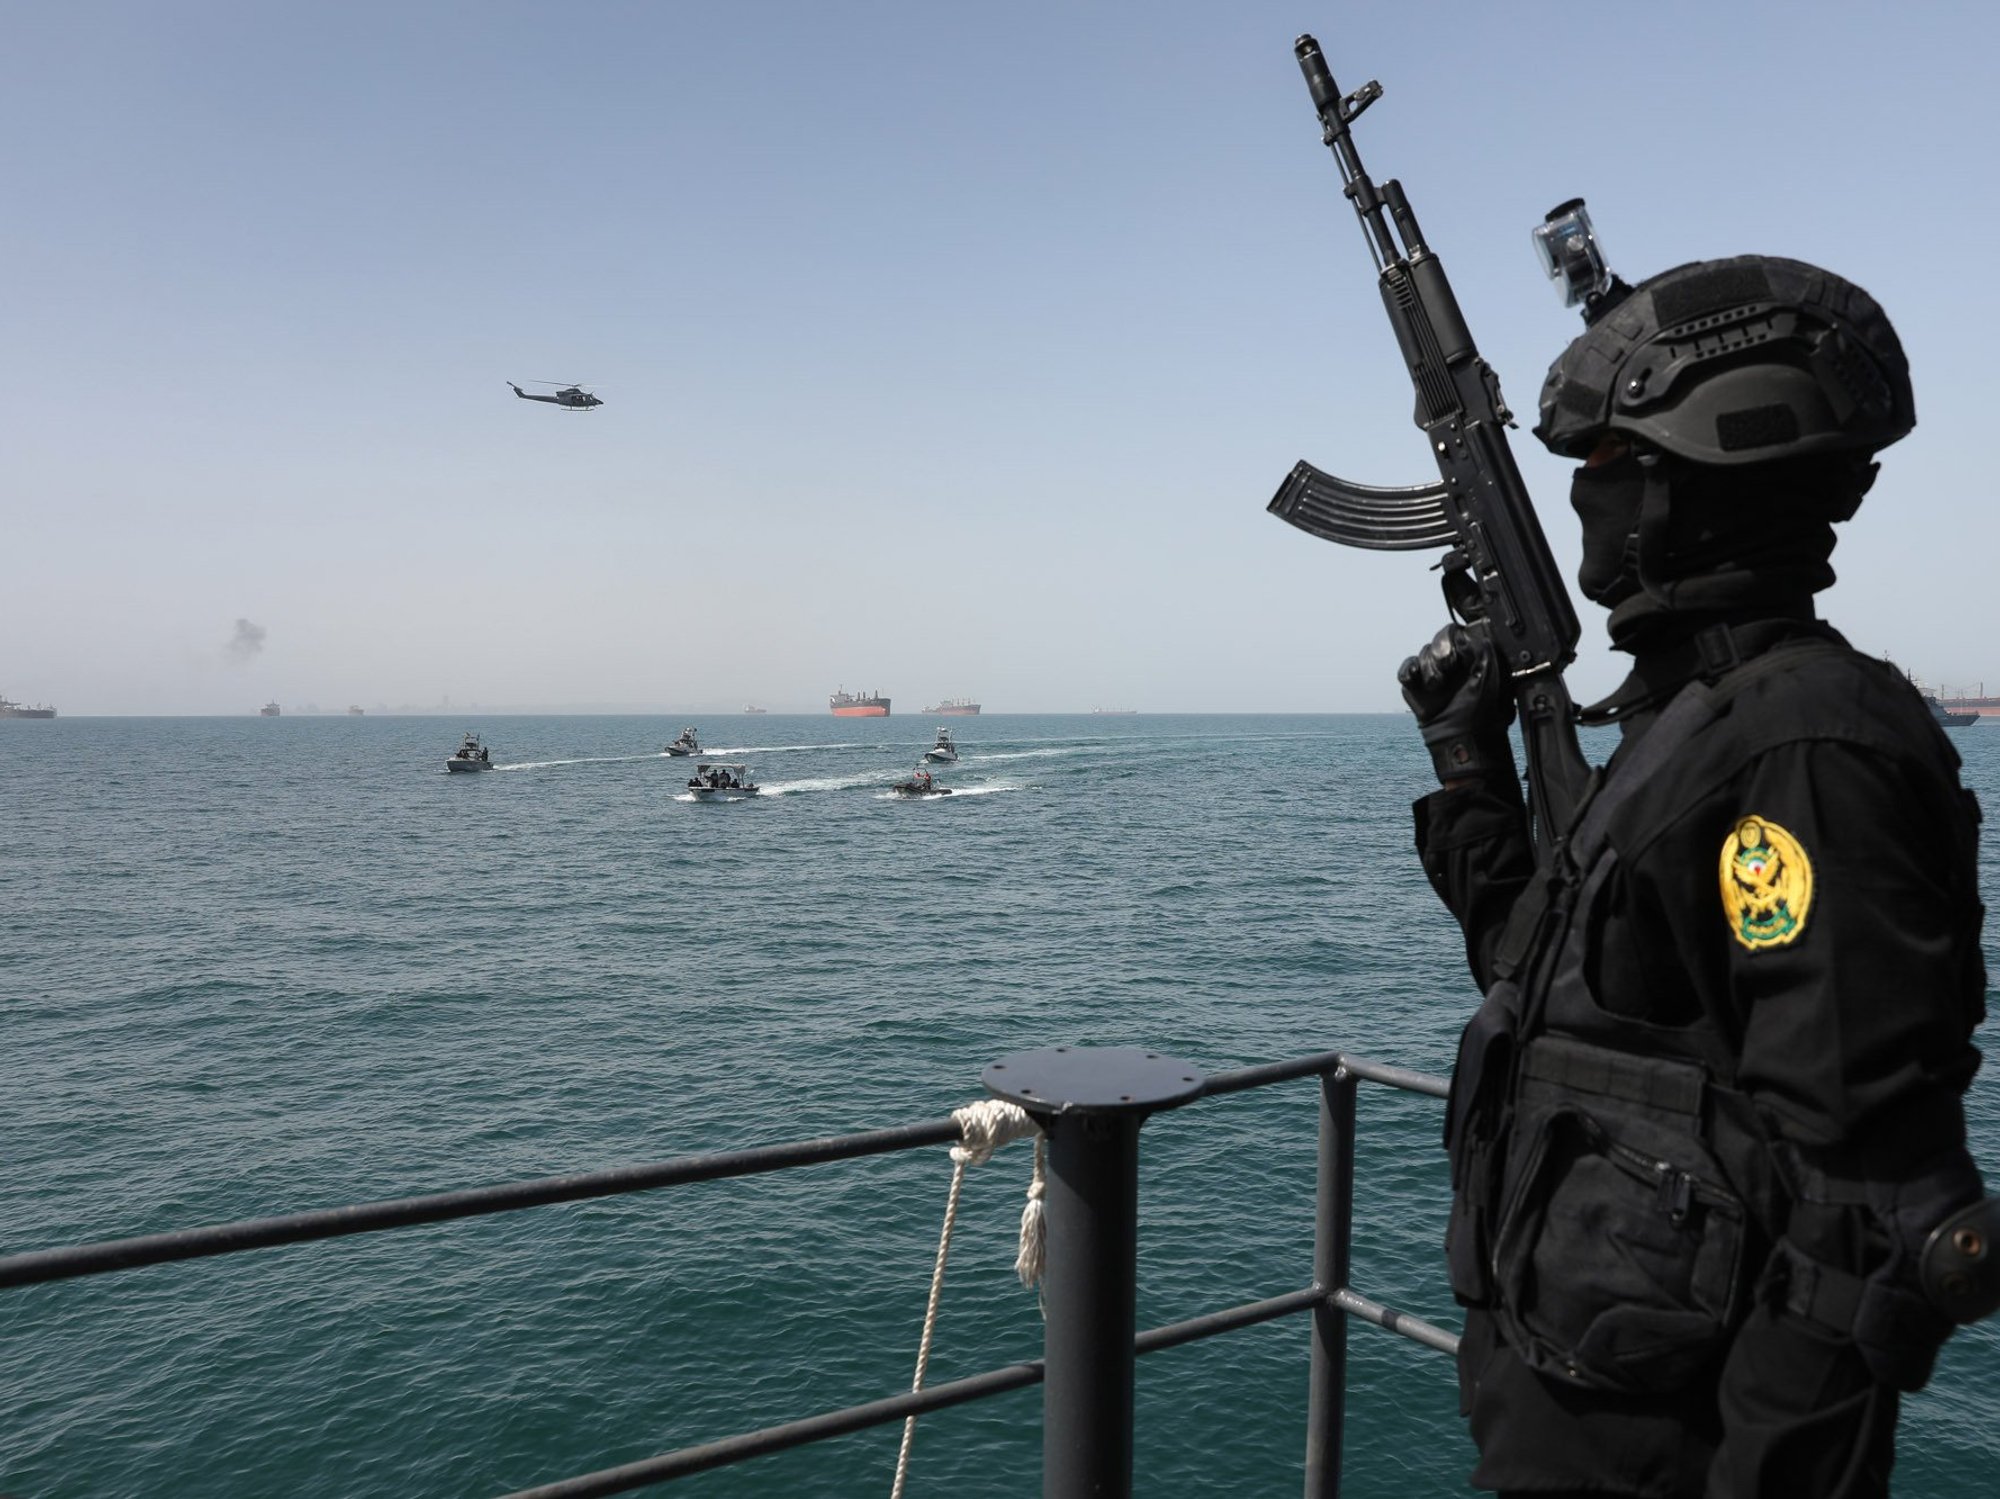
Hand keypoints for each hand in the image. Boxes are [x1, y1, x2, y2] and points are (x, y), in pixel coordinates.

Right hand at [1398, 624, 1515, 784]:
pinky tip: (1416, 678)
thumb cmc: (1479, 712)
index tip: (1459, 652)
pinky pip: (1407, 666)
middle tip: (1447, 666)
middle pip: (1439, 638)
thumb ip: (1483, 652)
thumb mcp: (1490, 677)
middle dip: (1441, 651)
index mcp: (1471, 658)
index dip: (1456, 639)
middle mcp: (1452, 663)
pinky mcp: (1416, 684)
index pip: (1459, 633)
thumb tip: (1468, 636)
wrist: (1459, 737)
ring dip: (1429, 667)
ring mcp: (1433, 673)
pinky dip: (1409, 670)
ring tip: (1436, 686)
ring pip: (1423, 652)